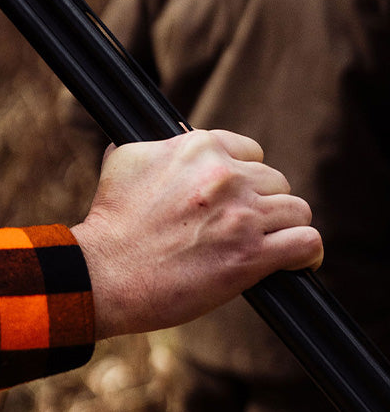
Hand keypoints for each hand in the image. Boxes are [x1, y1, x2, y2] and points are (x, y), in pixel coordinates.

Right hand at [70, 129, 322, 339]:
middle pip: (276, 180)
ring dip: (284, 226)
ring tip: (272, 242)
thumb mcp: (123, 161)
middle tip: (244, 224)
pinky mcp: (251, 256)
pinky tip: (295, 261)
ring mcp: (241, 216)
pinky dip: (305, 253)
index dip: (243, 174)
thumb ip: (154, 146)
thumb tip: (162, 142)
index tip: (236, 194)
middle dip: (263, 202)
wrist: (105, 270)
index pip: (249, 150)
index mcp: (197, 147)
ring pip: (297, 209)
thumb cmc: (110, 219)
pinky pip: (306, 243)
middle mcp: (224, 175)